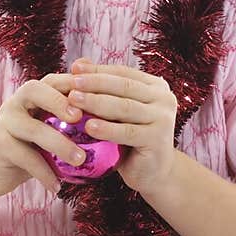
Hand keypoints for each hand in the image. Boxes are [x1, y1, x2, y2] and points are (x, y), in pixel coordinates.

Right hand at [0, 70, 89, 197]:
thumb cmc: (27, 150)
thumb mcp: (48, 133)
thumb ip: (70, 124)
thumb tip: (113, 123)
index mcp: (30, 96)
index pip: (53, 80)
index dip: (73, 82)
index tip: (96, 94)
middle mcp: (15, 103)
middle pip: (35, 90)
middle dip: (59, 101)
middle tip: (81, 118)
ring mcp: (4, 123)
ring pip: (33, 128)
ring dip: (59, 144)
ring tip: (80, 160)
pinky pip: (25, 158)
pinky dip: (44, 173)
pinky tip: (57, 187)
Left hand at [66, 56, 177, 194]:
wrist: (153, 173)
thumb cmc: (130, 140)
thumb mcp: (117, 113)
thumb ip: (103, 89)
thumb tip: (78, 63)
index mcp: (155, 86)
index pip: (123, 73)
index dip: (98, 70)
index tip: (74, 69)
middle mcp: (163, 98)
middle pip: (124, 87)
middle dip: (95, 83)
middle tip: (71, 83)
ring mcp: (163, 118)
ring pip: (125, 107)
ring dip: (97, 102)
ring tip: (74, 100)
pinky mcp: (158, 139)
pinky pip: (127, 131)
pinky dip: (107, 128)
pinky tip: (89, 127)